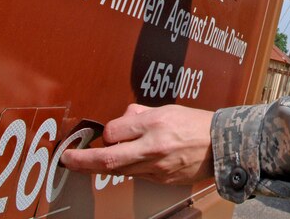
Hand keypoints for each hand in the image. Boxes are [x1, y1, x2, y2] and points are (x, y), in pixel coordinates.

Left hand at [61, 103, 213, 184]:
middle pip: (108, 158)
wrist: (222, 144)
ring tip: (87, 163)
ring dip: (101, 166)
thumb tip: (121, 121)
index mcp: (155, 123)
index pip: (114, 131)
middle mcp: (154, 147)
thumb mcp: (168, 109)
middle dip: (82, 160)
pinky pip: (136, 176)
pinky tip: (130, 162)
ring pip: (119, 171)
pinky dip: (128, 169)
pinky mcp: (162, 180)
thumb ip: (141, 115)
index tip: (104, 133)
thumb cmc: (196, 123)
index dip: (106, 133)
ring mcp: (158, 167)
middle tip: (66, 159)